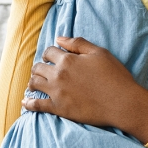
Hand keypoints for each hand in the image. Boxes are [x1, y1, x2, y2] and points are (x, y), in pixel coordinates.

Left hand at [22, 37, 147, 143]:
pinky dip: (28, 103)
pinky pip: (36, 106)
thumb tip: (58, 39)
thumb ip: (77, 44)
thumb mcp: (99, 53)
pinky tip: (25, 102)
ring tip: (35, 83)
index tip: (53, 57)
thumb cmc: (114, 76)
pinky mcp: (58, 109)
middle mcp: (58, 74)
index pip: (49, 51)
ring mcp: (56, 92)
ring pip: (34, 83)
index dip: (50, 53)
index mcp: (68, 59)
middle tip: (44, 70)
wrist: (122, 103)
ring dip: (33, 81)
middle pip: (38, 67)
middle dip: (40, 66)